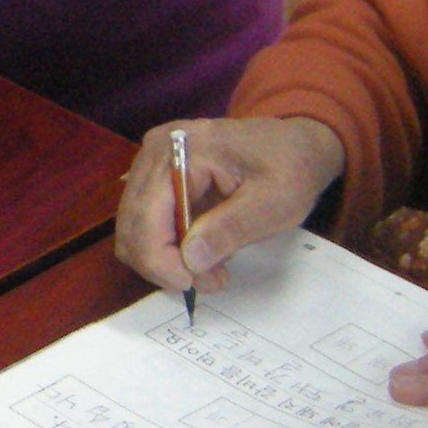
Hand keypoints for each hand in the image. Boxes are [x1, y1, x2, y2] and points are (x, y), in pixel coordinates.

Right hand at [115, 115, 343, 296]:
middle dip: (164, 265)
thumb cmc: (291, 167)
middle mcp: (155, 152)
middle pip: (131, 226)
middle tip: (212, 279)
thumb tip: (190, 260)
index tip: (197, 283)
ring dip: (164, 260)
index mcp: (182, 148)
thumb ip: (232, 228)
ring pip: (133, 231)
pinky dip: (166, 249)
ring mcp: (151, 164)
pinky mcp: (155, 179)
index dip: (161, 260)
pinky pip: (144, 225)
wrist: (295, 144)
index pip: (146, 215)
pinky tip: (201, 251)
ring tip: (211, 267)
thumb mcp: (276, 202)